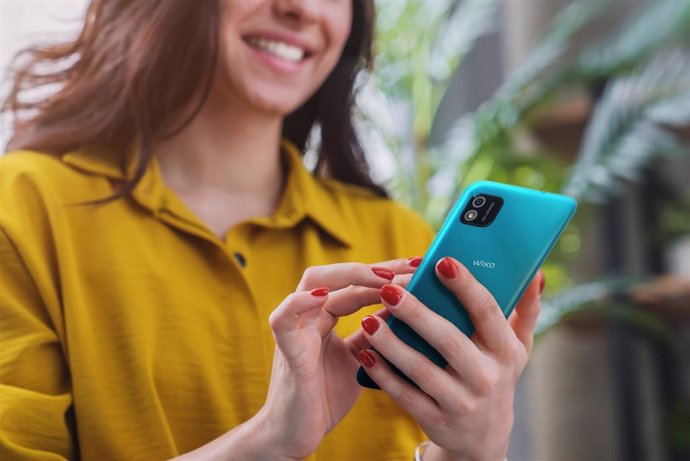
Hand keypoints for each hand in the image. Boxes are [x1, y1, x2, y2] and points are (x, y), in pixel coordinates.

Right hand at [258, 257, 421, 459]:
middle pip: (337, 275)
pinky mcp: (286, 351)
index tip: (420, 267)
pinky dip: (299, 303)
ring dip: (349, 276)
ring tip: (384, 277)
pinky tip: (323, 295)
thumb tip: (406, 309)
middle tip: (412, 267)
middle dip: (375, 268)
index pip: (356, 283)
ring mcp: (296, 330)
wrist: (297, 437)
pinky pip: (283, 319)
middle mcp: (310, 317)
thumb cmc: (326, 398)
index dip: (387, 273)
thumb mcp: (360, 359)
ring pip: (312, 283)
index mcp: (326, 317)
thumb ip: (375, 334)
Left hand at [357, 257, 542, 460]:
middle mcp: (486, 377)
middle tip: (389, 288)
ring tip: (368, 320)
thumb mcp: (517, 347)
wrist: (485, 437)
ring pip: (422, 369)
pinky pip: (406, 395)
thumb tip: (535, 272)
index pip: (486, 312)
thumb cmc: (496, 375)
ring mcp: (461, 402)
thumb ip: (526, 310)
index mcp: (505, 351)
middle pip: (448, 339)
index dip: (465, 286)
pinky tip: (365, 353)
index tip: (442, 261)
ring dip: (392, 344)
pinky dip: (384, 375)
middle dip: (417, 313)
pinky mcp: (437, 420)